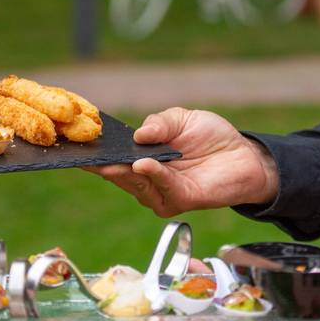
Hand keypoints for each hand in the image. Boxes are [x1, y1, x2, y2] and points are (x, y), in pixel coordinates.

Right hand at [87, 108, 279, 216]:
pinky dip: (153, 176)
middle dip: (105, 165)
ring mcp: (163, 193)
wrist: (244, 154)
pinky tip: (144, 165)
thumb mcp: (181, 119)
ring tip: (117, 161)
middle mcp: (148, 180)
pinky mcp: (181, 200)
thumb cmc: (211, 137)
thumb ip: (160, 123)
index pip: (113, 158)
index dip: (95, 153)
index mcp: (142, 160)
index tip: (76, 145)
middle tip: (90, 156)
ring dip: (127, 173)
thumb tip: (138, 135)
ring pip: (137, 184)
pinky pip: (163, 188)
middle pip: (119, 175)